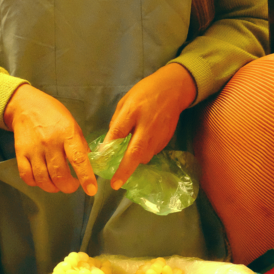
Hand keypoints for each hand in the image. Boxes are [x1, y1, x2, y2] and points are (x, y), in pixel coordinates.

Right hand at [4, 84, 96, 195]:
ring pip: (43, 179)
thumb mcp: (73, 125)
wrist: (26, 106)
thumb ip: (80, 146)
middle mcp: (50, 142)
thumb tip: (88, 166)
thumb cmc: (54, 115)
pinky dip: (36, 183)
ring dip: (53, 188)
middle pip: (59, 175)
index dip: (86, 177)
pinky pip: (27, 176)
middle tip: (72, 185)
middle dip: (68, 187)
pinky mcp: (20, 153)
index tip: (91, 190)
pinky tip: (42, 179)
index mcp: (67, 134)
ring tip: (58, 184)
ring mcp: (33, 149)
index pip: (78, 159)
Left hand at [105, 64, 196, 189]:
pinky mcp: (166, 140)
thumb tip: (110, 142)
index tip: (99, 161)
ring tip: (125, 161)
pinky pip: (151, 152)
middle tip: (115, 184)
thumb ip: (117, 122)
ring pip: (144, 156)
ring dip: (133, 162)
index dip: (108, 148)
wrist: (173, 89)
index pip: (118, 133)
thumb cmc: (145, 92)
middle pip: (135, 152)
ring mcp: (158, 135)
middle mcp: (146, 126)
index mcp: (133, 112)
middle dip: (125, 170)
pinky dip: (143, 154)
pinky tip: (139, 147)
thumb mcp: (126, 101)